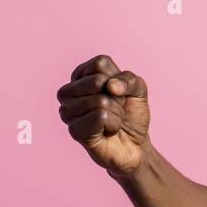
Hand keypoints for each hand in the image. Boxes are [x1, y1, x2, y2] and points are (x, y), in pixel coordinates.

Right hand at [57, 54, 151, 178]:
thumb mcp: (138, 89)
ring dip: (116, 112)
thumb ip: (128, 79)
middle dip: (117, 96)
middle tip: (115, 108)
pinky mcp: (74, 130)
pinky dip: (113, 124)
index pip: (99, 63)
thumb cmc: (131, 114)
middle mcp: (68, 92)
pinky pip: (100, 117)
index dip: (118, 78)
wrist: (135, 144)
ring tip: (112, 120)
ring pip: (99, 100)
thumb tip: (110, 86)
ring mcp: (68, 112)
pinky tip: (107, 131)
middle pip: (97, 81)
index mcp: (81, 75)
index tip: (118, 92)